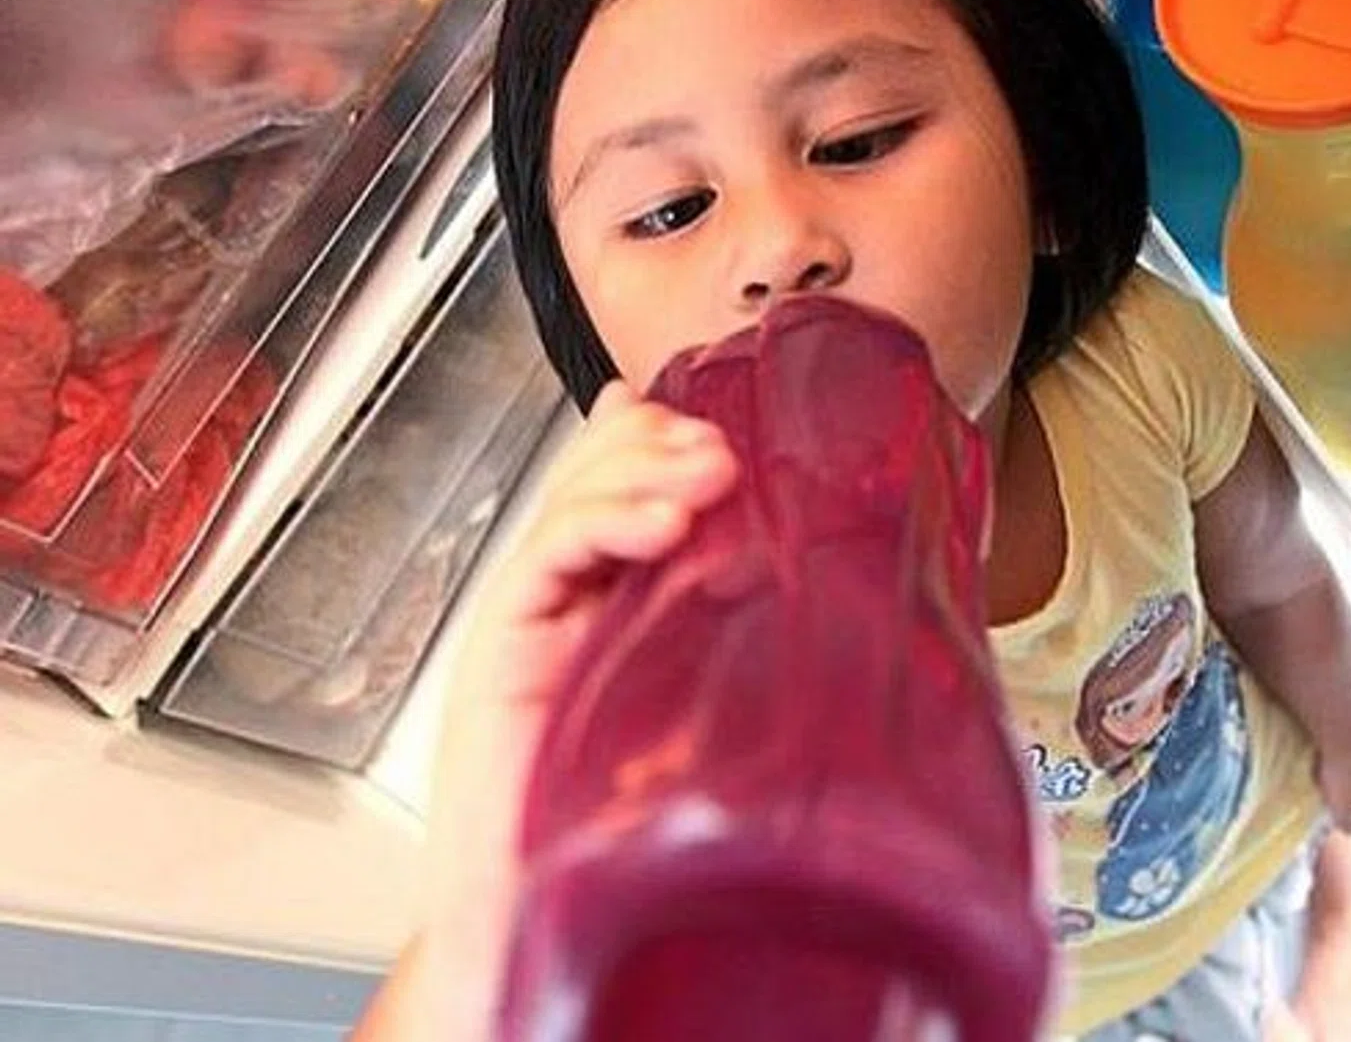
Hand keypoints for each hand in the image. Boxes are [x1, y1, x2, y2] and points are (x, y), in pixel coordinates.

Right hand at [405, 382, 736, 1039]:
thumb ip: (754, 652)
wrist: (533, 927)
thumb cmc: (631, 840)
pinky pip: (544, 560)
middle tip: (728, 449)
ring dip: (641, 468)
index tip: (747, 434)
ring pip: (574, 501)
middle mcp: (570, 605)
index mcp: (621, 608)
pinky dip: (600, 525)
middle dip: (663, 442)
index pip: (638, 487)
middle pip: (601, 476)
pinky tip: (660, 525)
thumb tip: (841, 594)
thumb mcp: (718, 723)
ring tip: (705, 472)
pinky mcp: (497, 656)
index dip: (680, 441)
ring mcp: (528, 625)